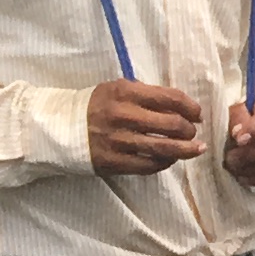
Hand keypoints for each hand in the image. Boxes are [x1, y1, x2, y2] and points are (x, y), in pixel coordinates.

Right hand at [86, 78, 207, 174]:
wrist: (57, 128)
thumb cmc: (95, 106)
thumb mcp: (116, 89)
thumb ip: (146, 95)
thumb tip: (182, 107)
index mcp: (125, 92)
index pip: (170, 98)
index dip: (191, 107)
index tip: (198, 114)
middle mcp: (122, 115)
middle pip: (172, 125)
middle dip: (189, 130)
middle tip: (193, 132)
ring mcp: (117, 140)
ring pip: (164, 148)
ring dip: (185, 150)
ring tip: (195, 149)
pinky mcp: (112, 162)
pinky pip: (148, 166)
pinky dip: (165, 163)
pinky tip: (170, 159)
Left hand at [223, 94, 254, 186]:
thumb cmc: (247, 119)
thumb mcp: (237, 111)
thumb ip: (235, 118)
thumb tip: (237, 134)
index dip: (254, 128)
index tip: (238, 140)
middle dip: (248, 155)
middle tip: (230, 160)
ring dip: (252, 170)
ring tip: (236, 170)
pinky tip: (246, 178)